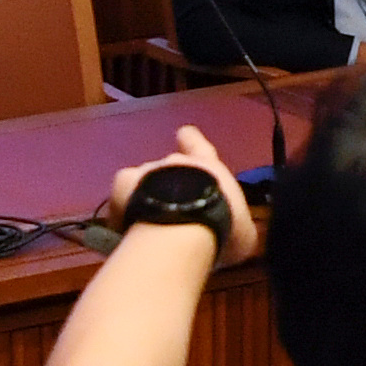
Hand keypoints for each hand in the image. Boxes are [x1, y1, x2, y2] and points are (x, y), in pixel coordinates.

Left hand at [101, 126, 259, 266]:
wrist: (183, 230)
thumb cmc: (222, 226)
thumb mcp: (243, 232)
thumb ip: (237, 226)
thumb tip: (237, 232)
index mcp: (208, 167)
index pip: (199, 145)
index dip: (191, 140)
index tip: (184, 132)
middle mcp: (175, 162)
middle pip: (171, 167)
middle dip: (171, 185)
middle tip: (174, 212)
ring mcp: (146, 171)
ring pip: (144, 181)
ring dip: (148, 197)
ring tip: (151, 224)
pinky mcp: (121, 186)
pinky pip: (121, 194)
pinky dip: (123, 206)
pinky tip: (126, 224)